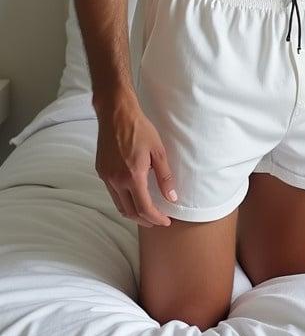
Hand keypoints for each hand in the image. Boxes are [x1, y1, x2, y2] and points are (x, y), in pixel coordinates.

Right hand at [95, 94, 177, 226]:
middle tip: (157, 219)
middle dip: (144, 220)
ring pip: (119, 205)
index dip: (156, 218)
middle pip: (130, 212)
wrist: (116, 114)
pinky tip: (133, 195)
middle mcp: (116, 180)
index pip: (144, 208)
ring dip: (133, 212)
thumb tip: (172, 198)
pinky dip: (124, 200)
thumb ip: (165, 177)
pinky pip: (112, 193)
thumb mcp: (158, 151)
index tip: (166, 221)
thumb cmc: (140, 129)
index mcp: (132, 176)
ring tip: (146, 211)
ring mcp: (106, 177)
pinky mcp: (101, 171)